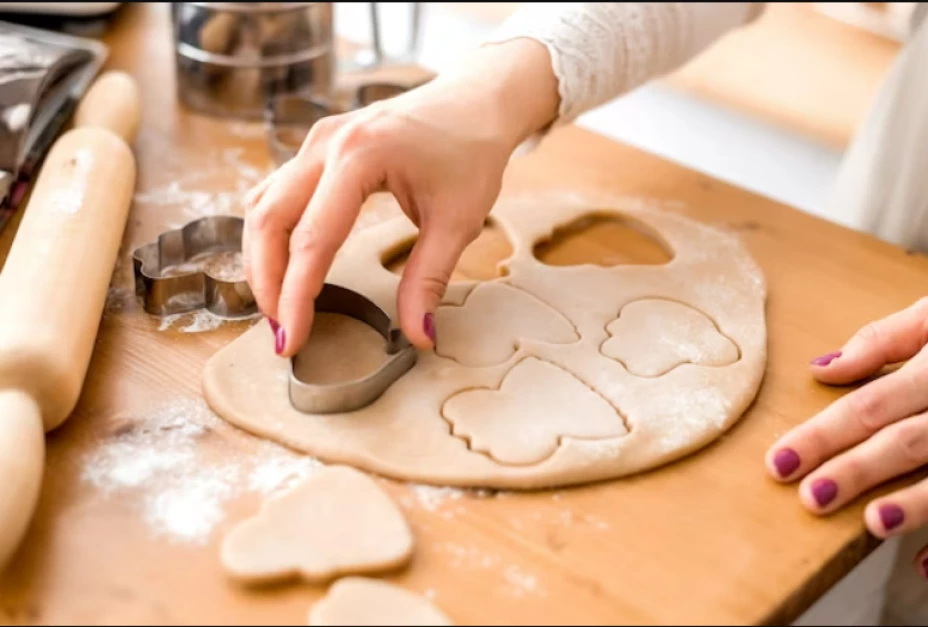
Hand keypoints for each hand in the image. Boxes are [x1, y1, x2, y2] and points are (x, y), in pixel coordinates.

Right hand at [242, 40, 558, 357]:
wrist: (476, 101)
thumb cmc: (471, 152)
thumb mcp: (458, 222)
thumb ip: (429, 281)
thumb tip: (418, 337)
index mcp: (360, 157)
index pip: (313, 240)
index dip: (296, 298)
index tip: (290, 341)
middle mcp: (325, 143)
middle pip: (269, 221)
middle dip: (267, 282)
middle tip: (279, 330)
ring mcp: (316, 140)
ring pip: (263, 205)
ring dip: (261, 258)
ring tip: (278, 305)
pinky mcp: (317, 145)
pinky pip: (276, 191)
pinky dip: (272, 232)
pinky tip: (283, 264)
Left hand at [765, 297, 927, 578]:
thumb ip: (883, 340)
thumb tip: (821, 368)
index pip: (870, 405)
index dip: (824, 434)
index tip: (779, 463)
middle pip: (907, 441)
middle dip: (858, 471)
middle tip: (812, 498)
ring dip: (917, 502)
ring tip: (874, 524)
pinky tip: (923, 564)